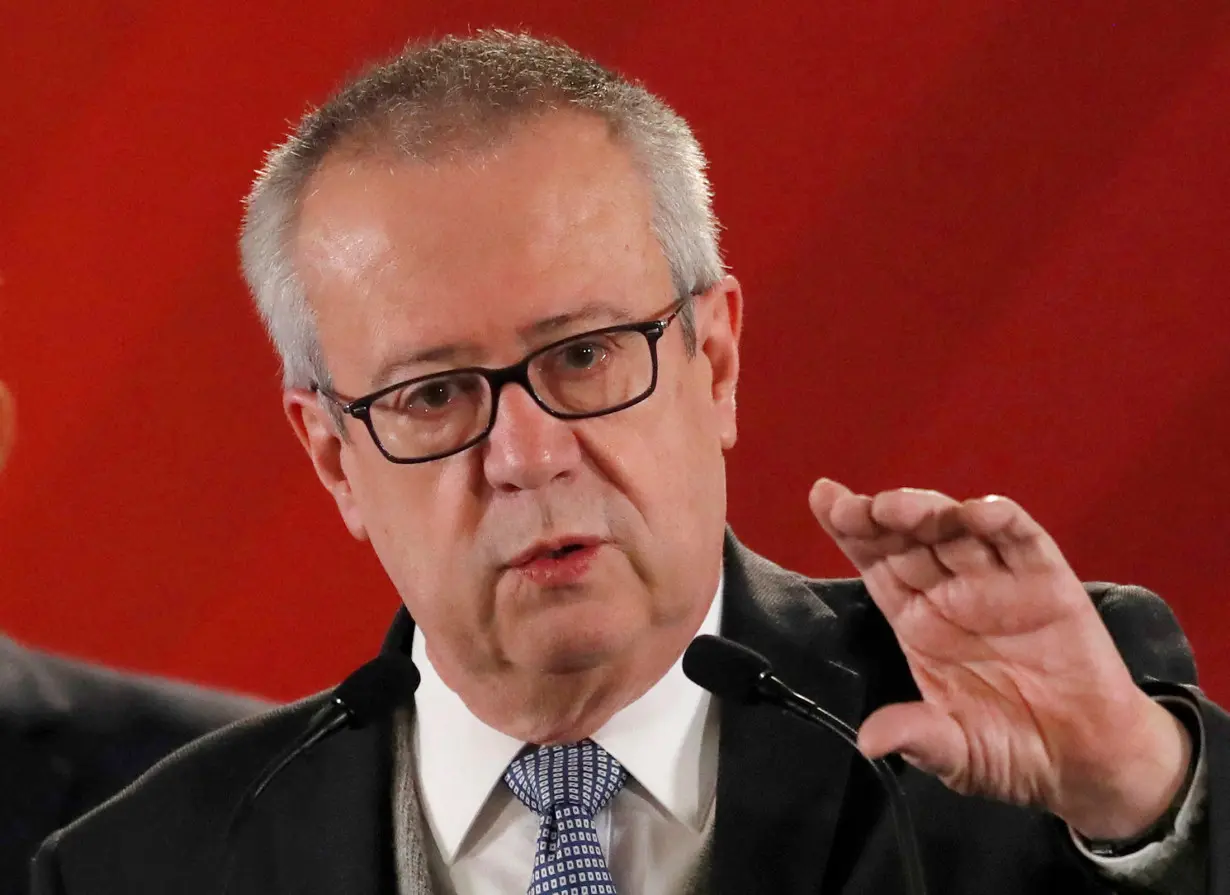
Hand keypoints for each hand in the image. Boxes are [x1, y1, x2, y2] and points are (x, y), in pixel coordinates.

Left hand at [809, 479, 1191, 839]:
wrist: (1086, 763)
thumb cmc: (1013, 750)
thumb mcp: (956, 753)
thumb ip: (918, 738)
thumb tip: (870, 742)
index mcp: (919, 622)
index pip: (876, 564)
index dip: (850, 531)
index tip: (823, 497)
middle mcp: (952, 593)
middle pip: (907, 539)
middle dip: (876, 518)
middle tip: (851, 508)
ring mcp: (999, 582)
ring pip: (955, 528)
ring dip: (926, 510)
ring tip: (895, 507)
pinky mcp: (1048, 581)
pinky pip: (1022, 540)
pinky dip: (1002, 520)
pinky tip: (978, 512)